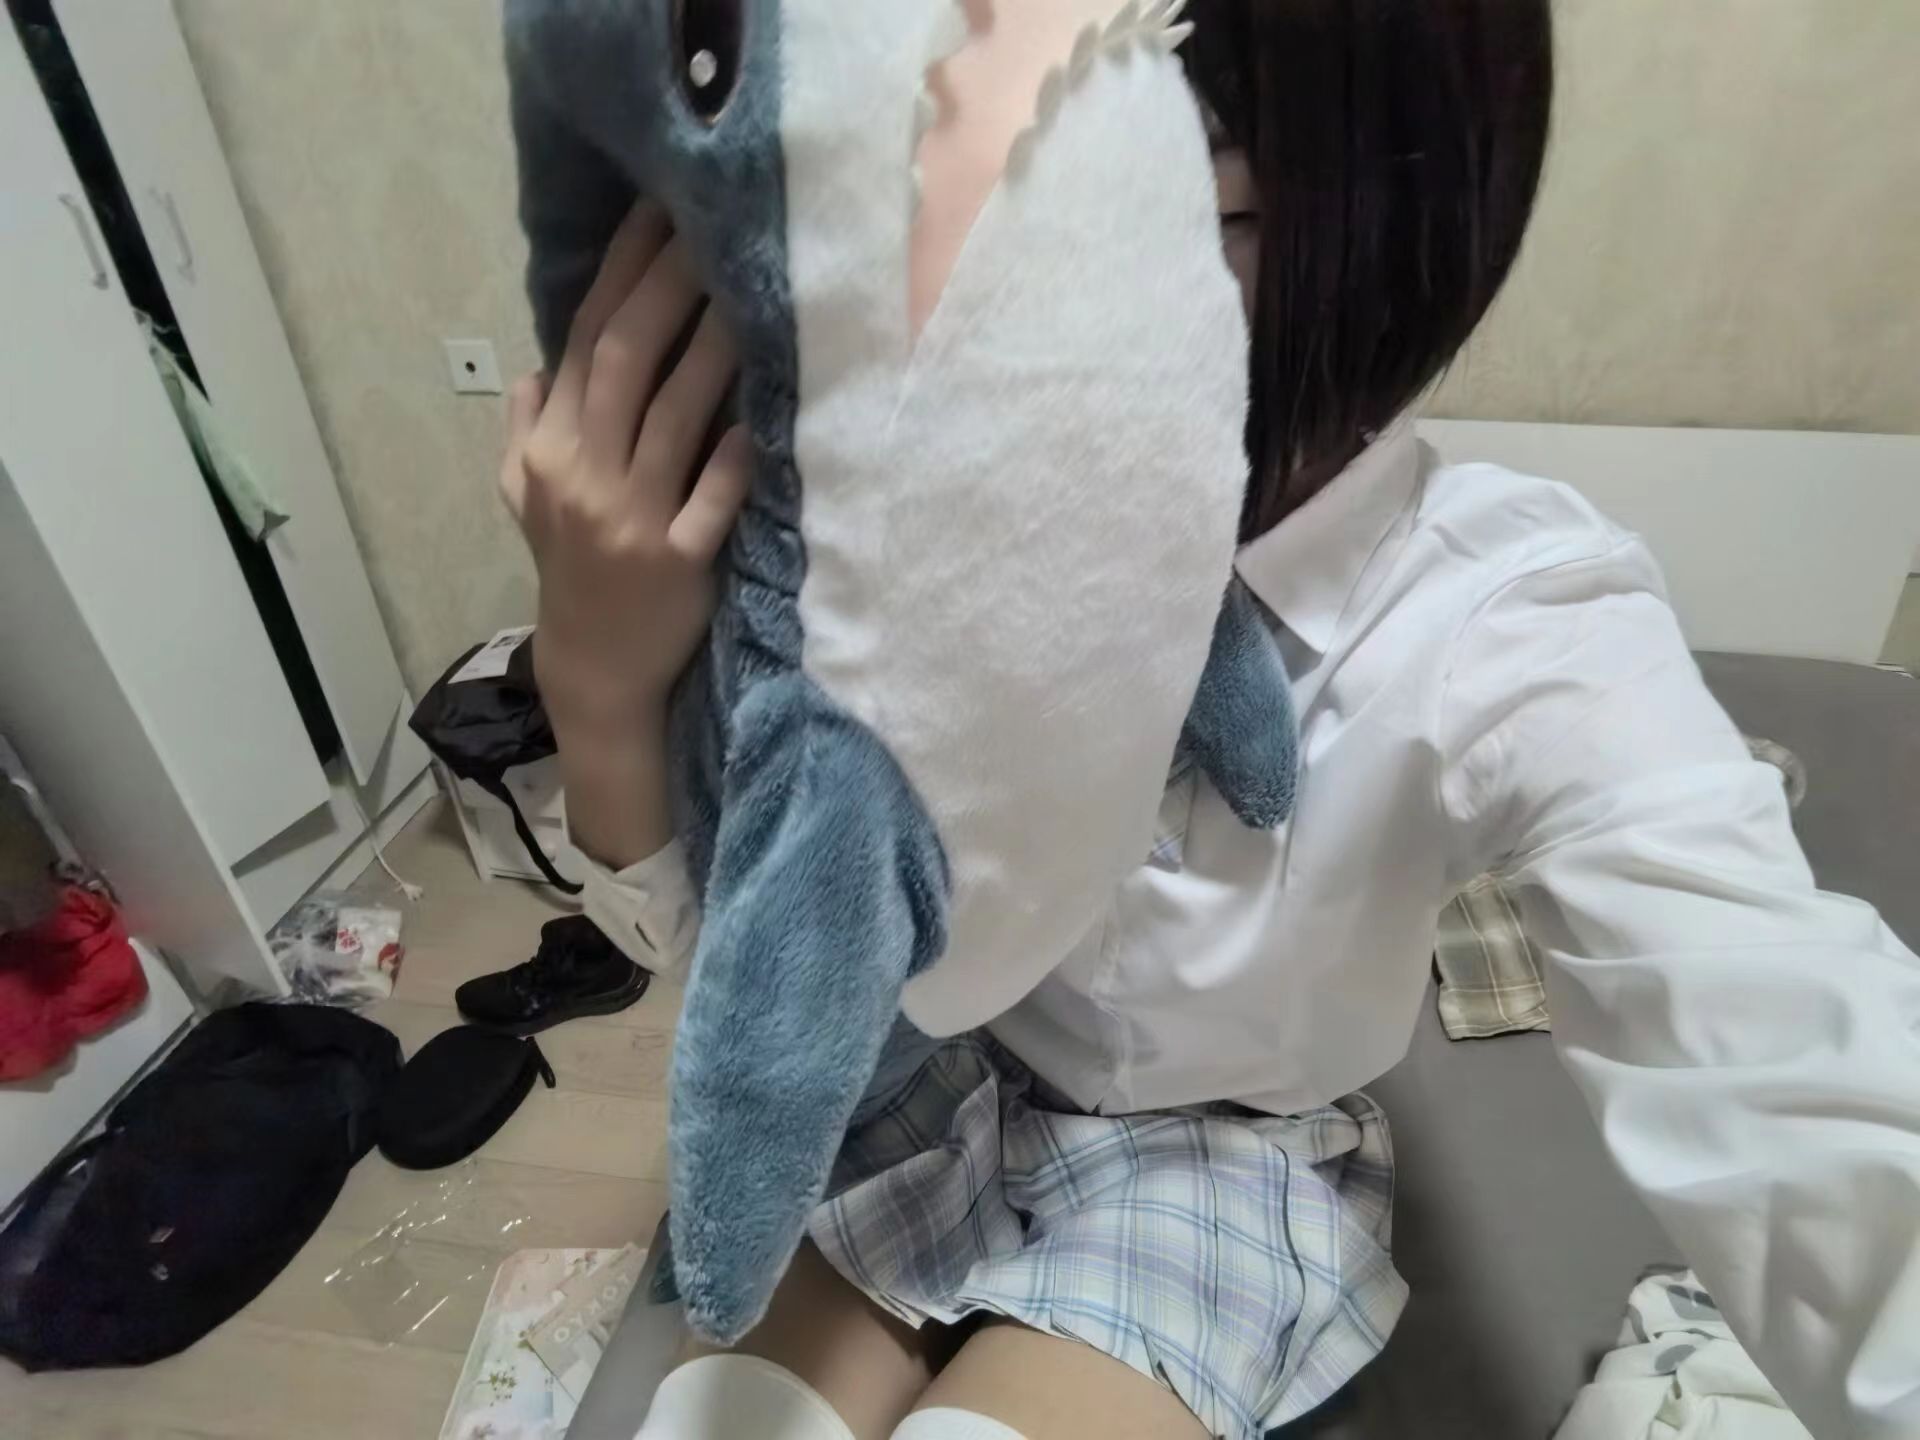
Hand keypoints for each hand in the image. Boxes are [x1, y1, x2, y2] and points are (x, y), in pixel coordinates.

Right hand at [500, 202, 748, 737]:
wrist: (596, 671)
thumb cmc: (571, 573)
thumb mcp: (525, 502)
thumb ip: (525, 431)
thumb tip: (533, 370)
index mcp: (548, 450)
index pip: (583, 341)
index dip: (621, 274)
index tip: (657, 214)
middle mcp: (582, 475)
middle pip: (626, 360)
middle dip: (669, 288)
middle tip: (711, 229)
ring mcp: (629, 519)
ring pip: (673, 417)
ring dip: (712, 352)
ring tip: (748, 296)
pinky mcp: (677, 562)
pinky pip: (711, 499)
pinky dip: (735, 459)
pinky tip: (762, 417)